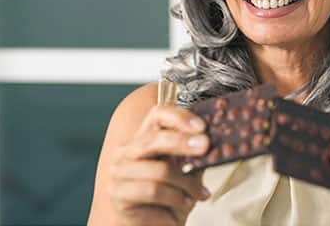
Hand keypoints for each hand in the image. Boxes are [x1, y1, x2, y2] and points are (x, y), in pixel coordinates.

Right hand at [108, 105, 210, 225]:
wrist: (159, 225)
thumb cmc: (173, 196)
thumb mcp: (187, 170)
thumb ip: (194, 154)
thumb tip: (212, 140)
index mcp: (143, 138)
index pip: (157, 115)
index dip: (179, 117)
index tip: (202, 126)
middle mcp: (126, 151)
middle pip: (154, 139)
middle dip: (183, 142)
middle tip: (206, 146)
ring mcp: (118, 171)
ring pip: (159, 170)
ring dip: (185, 183)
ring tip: (196, 193)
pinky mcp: (117, 193)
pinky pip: (152, 190)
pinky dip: (174, 198)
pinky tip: (184, 203)